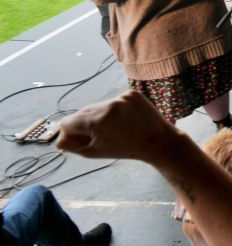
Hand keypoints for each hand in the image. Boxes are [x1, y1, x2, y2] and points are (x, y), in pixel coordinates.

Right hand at [56, 90, 179, 162]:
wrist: (159, 141)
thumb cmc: (125, 149)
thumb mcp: (94, 152)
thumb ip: (71, 144)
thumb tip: (58, 136)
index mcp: (96, 120)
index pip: (67, 122)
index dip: (70, 133)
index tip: (78, 140)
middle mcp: (107, 104)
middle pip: (82, 112)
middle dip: (84, 124)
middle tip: (98, 135)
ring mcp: (121, 97)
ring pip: (98, 106)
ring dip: (100, 116)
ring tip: (114, 128)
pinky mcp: (132, 93)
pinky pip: (114, 101)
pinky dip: (115, 110)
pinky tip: (125, 120)